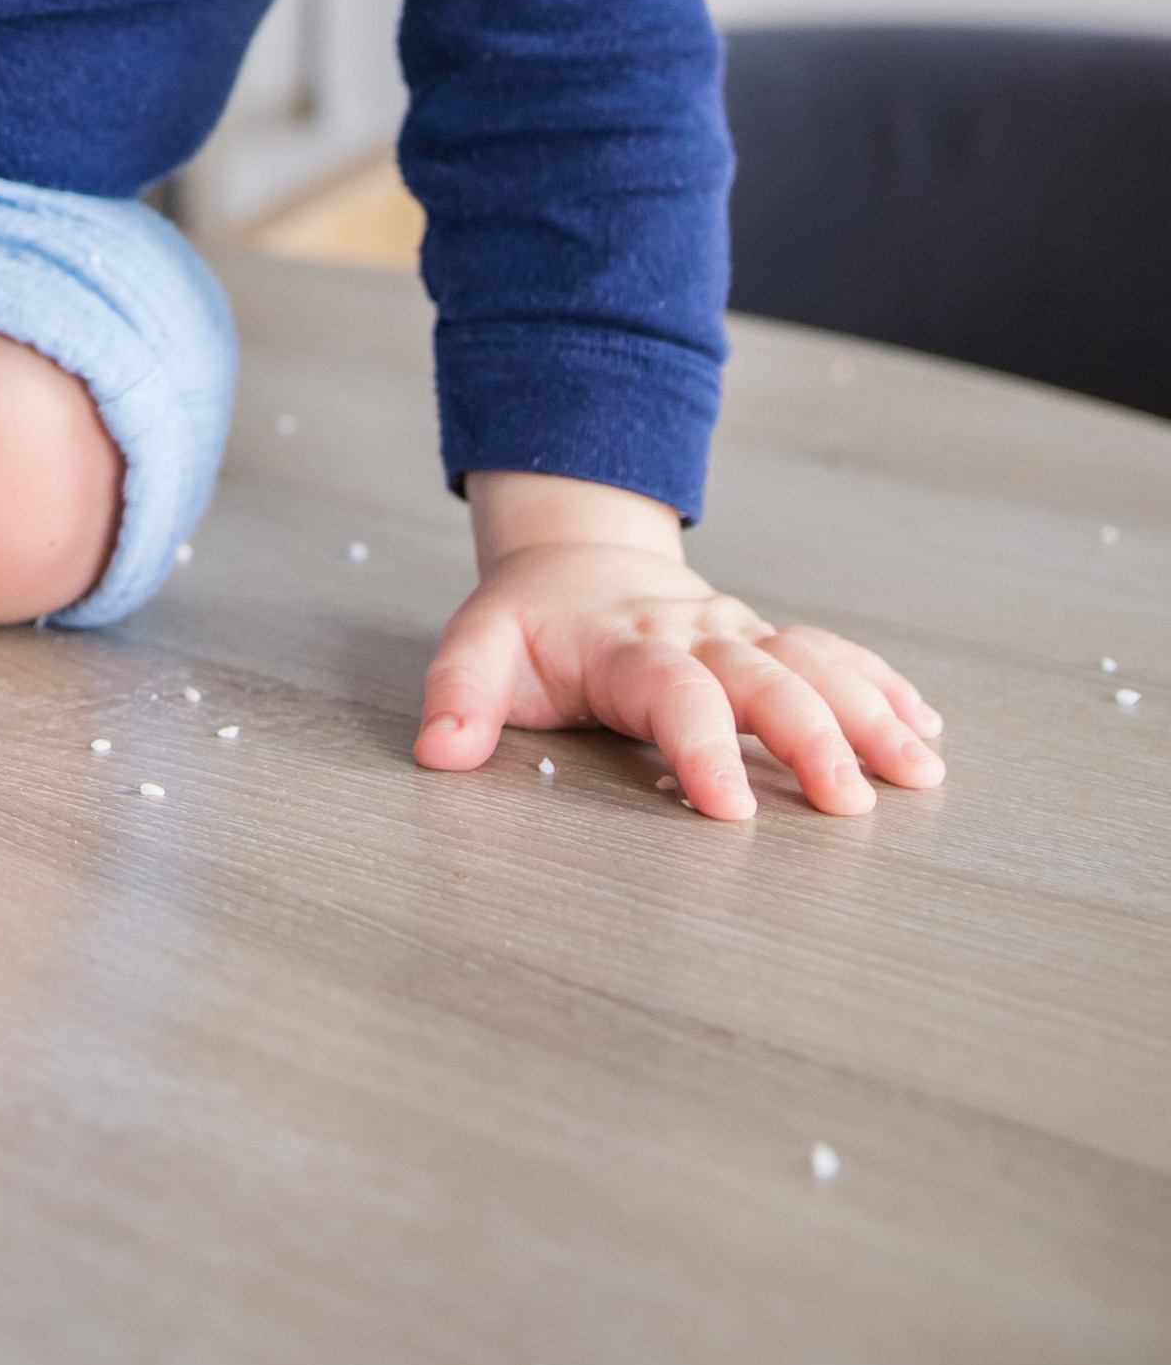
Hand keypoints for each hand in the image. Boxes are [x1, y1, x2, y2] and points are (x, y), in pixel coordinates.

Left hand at [414, 471, 946, 819]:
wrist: (577, 557)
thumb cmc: (532, 622)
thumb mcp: (478, 646)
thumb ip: (458, 696)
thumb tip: (439, 752)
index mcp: (625, 645)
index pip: (673, 693)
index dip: (703, 746)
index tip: (733, 807)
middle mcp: (696, 635)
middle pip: (764, 678)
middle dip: (812, 737)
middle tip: (852, 802)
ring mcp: (741, 634)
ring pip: (815, 664)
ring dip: (868, 714)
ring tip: (918, 769)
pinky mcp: (770, 640)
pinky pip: (836, 655)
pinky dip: (883, 689)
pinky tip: (924, 729)